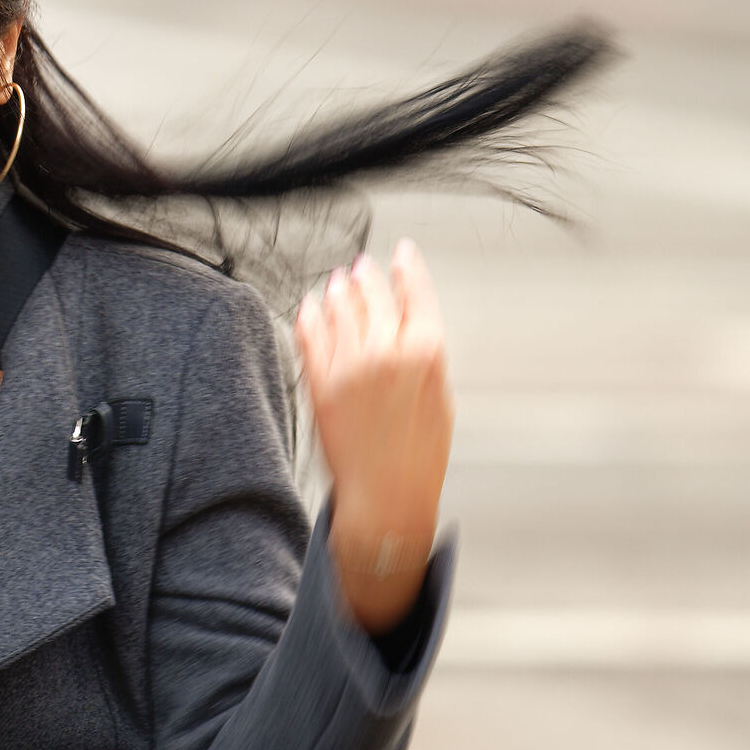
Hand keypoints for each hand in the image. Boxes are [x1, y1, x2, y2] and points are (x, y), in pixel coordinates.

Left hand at [294, 240, 452, 633]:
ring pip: (338, 307)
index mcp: (427, 353)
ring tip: (336, 283)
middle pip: (373, 293)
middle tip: (360, 266)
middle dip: (366, 276)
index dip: (407, 266)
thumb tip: (410, 321)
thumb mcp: (440, 397)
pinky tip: (310, 306)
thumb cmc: (419, 455)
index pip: (416, 292)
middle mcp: (388, 352)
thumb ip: (424, 354)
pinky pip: (309, 333)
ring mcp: (351, 365)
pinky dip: (309, 315)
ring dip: (337, 291)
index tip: (401, 252)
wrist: (387, 497)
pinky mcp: (320, 381)